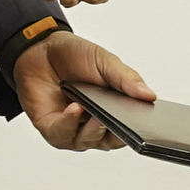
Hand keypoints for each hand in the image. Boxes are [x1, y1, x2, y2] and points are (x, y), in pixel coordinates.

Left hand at [12, 34, 150, 151]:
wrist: (40, 47)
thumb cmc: (74, 56)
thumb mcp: (105, 62)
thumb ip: (126, 79)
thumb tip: (149, 95)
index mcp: (112, 110)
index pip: (130, 129)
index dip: (139, 131)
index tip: (146, 125)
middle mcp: (92, 124)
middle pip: (110, 141)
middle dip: (115, 133)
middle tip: (120, 122)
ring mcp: (72, 128)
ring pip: (86, 142)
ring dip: (92, 131)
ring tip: (95, 114)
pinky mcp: (51, 129)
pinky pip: (62, 135)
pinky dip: (69, 124)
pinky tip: (74, 108)